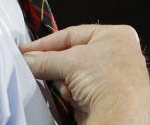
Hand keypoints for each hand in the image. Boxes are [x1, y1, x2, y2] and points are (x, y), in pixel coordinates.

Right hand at [20, 24, 149, 124]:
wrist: (121, 116)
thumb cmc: (112, 83)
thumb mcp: (70, 63)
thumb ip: (44, 60)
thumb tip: (29, 59)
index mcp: (116, 36)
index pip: (73, 34)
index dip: (47, 43)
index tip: (28, 50)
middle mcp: (118, 54)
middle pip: (73, 56)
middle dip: (59, 68)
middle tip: (40, 69)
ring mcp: (113, 77)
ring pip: (74, 77)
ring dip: (67, 85)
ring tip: (73, 89)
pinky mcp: (106, 98)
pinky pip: (80, 93)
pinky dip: (74, 97)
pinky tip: (79, 101)